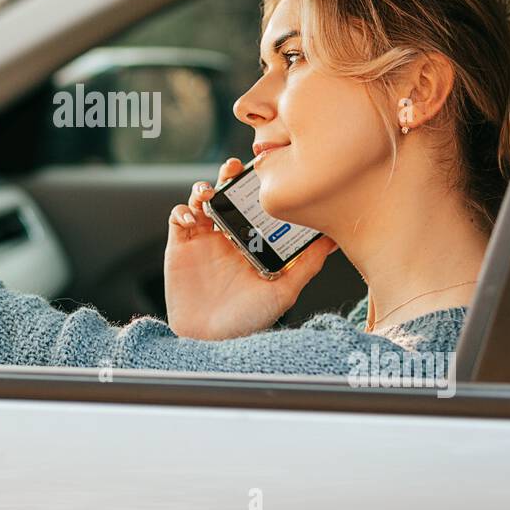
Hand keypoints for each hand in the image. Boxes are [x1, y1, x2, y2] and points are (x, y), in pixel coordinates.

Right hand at [164, 157, 337, 339]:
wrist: (210, 341)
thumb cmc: (248, 321)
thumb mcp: (284, 291)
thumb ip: (306, 264)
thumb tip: (332, 240)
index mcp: (253, 241)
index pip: (256, 203)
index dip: (258, 185)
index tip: (265, 170)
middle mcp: (228, 236)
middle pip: (228, 193)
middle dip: (229, 175)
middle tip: (235, 167)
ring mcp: (203, 239)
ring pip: (201, 199)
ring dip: (203, 188)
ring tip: (209, 193)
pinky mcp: (179, 246)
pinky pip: (177, 217)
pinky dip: (182, 210)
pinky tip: (192, 219)